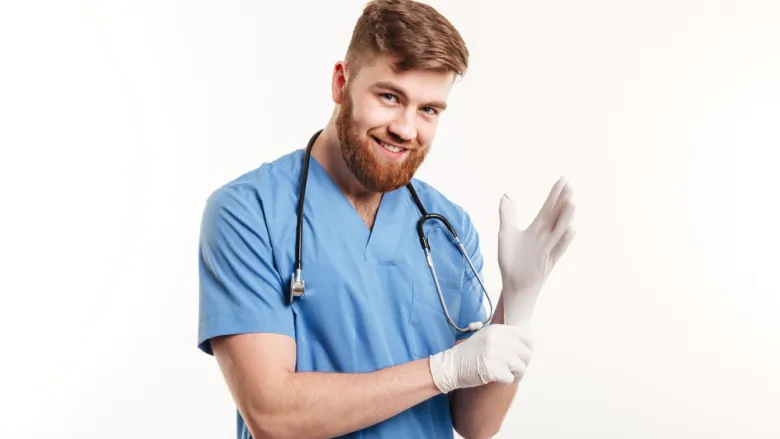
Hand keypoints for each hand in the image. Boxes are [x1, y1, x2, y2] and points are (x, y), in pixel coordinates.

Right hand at [428, 324, 532, 393]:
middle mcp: (498, 339)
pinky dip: (505, 381)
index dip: (527, 349)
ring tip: (505, 374)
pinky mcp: (493, 370)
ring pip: (521, 368)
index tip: (520, 356)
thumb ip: (505, 338)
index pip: (527, 338)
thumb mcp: (487, 337)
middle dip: (521, 364)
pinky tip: (496, 378)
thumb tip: (527, 345)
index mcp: (498, 330)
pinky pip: (510, 379)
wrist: (451, 366)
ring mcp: (496, 354)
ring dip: (516, 374)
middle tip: (512, 368)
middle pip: (526, 354)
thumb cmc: (470, 354)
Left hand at [498, 177, 575, 325]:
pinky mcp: (547, 262)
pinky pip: (558, 250)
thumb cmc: (512, 260)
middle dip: (563, 201)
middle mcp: (545, 236)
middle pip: (557, 215)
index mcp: (537, 228)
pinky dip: (564, 241)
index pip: (549, 207)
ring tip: (571, 202)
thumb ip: (508, 214)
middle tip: (570, 185)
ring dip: (566, 217)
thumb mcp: (507, 234)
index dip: (555, 194)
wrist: (513, 283)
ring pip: (559, 230)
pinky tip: (571, 229)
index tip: (563, 179)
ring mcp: (548, 249)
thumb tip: (507, 194)